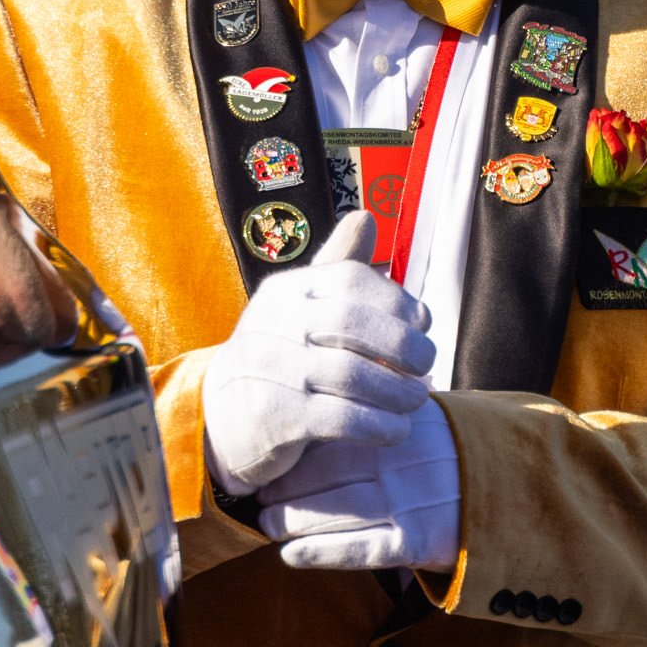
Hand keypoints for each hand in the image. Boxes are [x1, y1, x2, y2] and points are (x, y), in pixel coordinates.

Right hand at [200, 208, 436, 495]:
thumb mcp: (298, 308)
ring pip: (352, 374)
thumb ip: (336, 268)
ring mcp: (271, 372)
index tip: (423, 324)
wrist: (219, 417)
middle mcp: (273, 324)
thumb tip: (367, 216)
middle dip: (404, 344)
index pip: (350, 280)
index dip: (396, 300)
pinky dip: (381, 426)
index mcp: (285, 291)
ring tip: (416, 399)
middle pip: (353, 322)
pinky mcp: (276, 419)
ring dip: (398, 391)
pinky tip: (396, 430)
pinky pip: (342, 420)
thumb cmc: (277, 357)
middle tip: (427, 364)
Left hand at [261, 409, 462, 577]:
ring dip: (294, 522)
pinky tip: (292, 555)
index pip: (330, 441)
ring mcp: (409, 502)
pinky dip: (323, 552)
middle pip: (325, 475)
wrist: (519, 491)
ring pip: (337, 512)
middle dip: (286, 491)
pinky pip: (362, 548)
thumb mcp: (424, 423)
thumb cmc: (460, 458)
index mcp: (395, 431)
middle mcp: (399, 464)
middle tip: (258, 501)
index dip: (293, 458)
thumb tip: (327, 417)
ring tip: (268, 526)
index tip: (267, 467)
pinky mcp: (420, 541)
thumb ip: (382, 422)